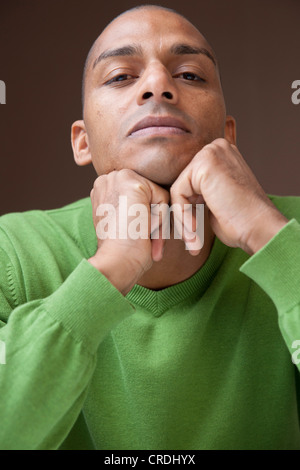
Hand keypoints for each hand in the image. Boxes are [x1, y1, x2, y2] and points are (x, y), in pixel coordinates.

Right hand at [88, 169, 168, 293]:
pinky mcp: (133, 183)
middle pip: (151, 194)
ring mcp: (119, 178)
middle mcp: (108, 178)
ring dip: (157, 222)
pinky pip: (163, 199)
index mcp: (104, 187)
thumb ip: (133, 206)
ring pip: (158, 197)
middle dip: (152, 219)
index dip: (144, 219)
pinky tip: (144, 229)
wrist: (116, 262)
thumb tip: (152, 205)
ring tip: (143, 237)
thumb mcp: (124, 221)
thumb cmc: (121, 251)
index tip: (137, 237)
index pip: (141, 196)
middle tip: (143, 240)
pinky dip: (160, 220)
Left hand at [170, 138, 287, 254]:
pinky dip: (182, 215)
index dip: (189, 209)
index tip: (194, 233)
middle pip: (183, 185)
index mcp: (221, 156)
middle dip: (184, 214)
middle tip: (192, 241)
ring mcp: (211, 153)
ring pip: (179, 190)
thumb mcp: (217, 200)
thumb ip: (200, 192)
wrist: (259, 228)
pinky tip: (195, 229)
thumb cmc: (242, 222)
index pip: (190, 182)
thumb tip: (179, 197)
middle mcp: (217, 148)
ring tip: (194, 240)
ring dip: (183, 219)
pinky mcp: (204, 163)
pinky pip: (178, 193)